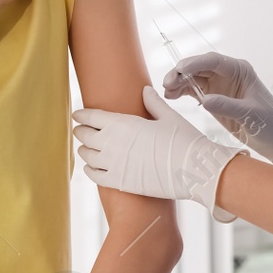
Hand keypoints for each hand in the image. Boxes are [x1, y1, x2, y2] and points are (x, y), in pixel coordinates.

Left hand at [74, 86, 245, 220]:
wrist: (194, 170)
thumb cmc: (184, 140)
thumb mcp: (169, 117)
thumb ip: (153, 103)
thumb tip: (145, 90)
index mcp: (122, 123)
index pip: (91, 116)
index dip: (81, 115)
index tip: (78, 114)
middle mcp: (112, 143)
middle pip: (84, 135)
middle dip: (81, 131)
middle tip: (80, 130)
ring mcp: (113, 164)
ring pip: (86, 155)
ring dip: (84, 150)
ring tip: (85, 148)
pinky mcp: (118, 182)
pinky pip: (94, 175)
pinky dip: (90, 169)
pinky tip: (91, 167)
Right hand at [162, 52, 272, 177]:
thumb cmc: (272, 124)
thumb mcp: (251, 115)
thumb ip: (228, 106)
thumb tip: (204, 100)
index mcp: (240, 70)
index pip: (213, 61)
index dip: (194, 63)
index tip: (180, 70)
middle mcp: (229, 74)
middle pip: (199, 66)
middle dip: (181, 72)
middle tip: (167, 84)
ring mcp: (220, 85)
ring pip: (193, 78)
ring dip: (179, 82)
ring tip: (167, 93)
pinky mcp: (215, 98)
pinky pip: (194, 90)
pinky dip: (182, 92)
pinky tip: (172, 97)